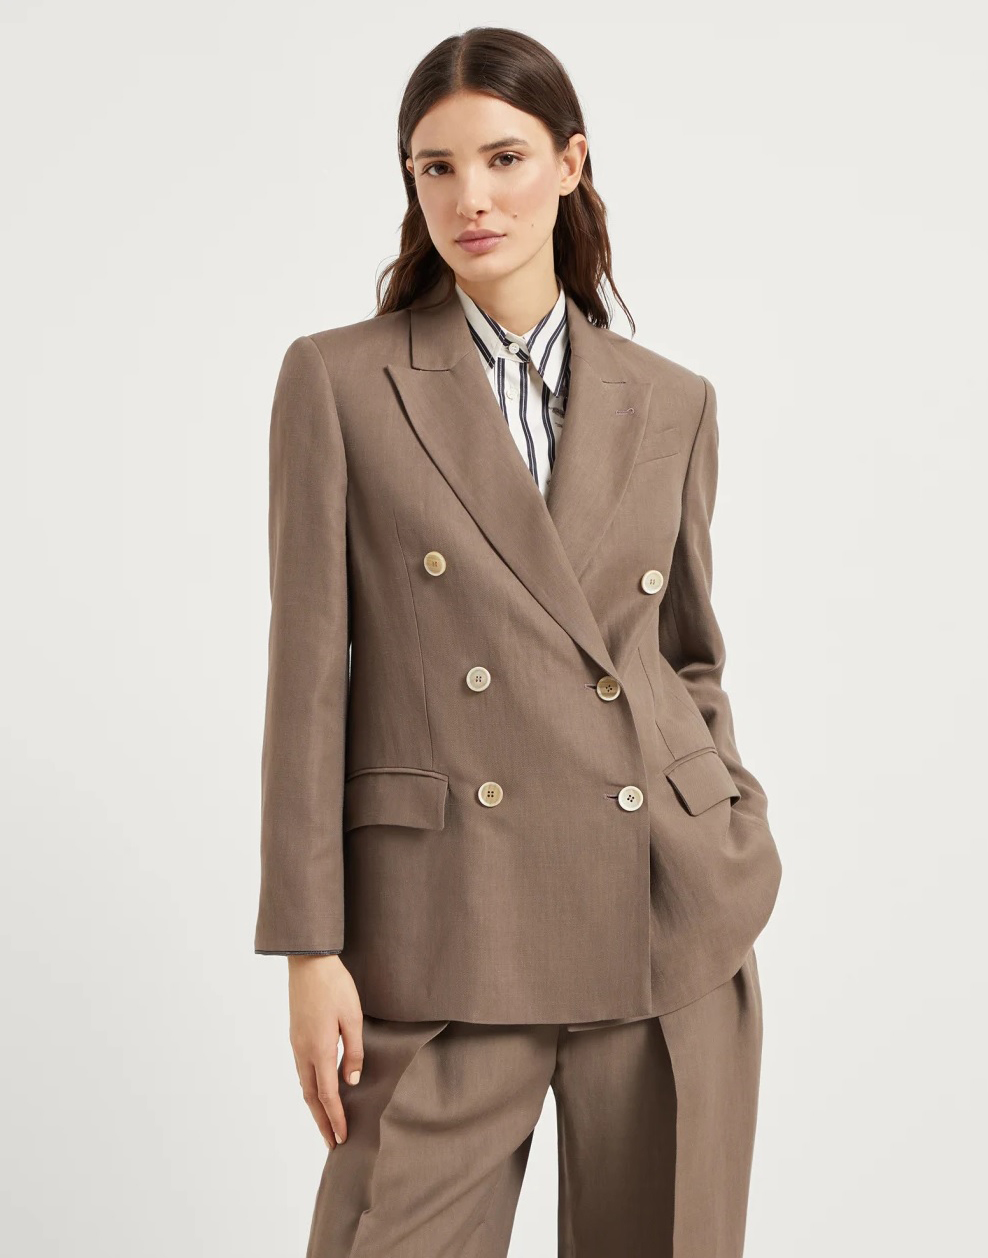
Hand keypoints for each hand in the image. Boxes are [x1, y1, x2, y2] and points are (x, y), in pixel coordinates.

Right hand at [288, 955, 363, 1147]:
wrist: (308, 963)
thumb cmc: (335, 987)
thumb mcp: (353, 1017)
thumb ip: (354, 1052)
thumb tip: (351, 1081)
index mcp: (319, 1050)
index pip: (327, 1095)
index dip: (336, 1118)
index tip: (342, 1138)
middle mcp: (303, 1052)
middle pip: (310, 1097)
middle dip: (321, 1122)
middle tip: (331, 1143)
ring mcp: (296, 1044)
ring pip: (304, 1085)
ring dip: (314, 1107)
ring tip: (326, 1124)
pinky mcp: (295, 1035)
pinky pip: (302, 1070)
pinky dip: (310, 1089)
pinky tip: (318, 1091)